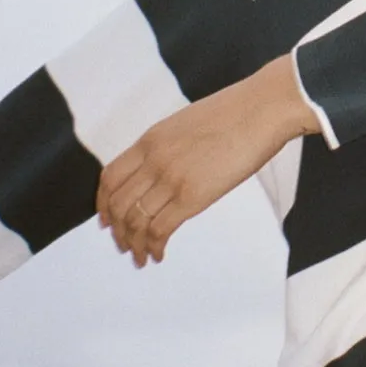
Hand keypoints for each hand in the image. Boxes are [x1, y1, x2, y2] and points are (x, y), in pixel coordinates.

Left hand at [95, 54, 318, 266]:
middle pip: (118, 203)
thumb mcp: (186, 123)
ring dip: (134, 244)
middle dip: (118, 231)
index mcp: (151, 139)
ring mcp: (171, 178)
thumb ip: (168, 147)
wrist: (262, 109)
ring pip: (135, 221)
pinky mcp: (191, 196)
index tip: (106, 219)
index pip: (110, 177)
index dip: (103, 203)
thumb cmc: (236, 112)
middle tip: (124, 245)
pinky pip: (159, 229)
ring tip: (141, 257)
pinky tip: (160, 254)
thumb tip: (164, 170)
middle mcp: (153, 159)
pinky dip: (154, 247)